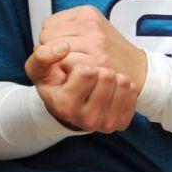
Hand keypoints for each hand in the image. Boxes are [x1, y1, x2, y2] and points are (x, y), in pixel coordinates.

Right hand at [24, 42, 138, 132]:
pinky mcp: (121, 121)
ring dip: (111, 74)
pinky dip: (122, 83)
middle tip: (87, 75)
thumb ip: (43, 56)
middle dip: (97, 67)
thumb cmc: (57, 83)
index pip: (86, 71)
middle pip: (107, 75)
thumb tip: (63, 47)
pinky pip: (132, 89)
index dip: (79, 62)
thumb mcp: (40, 70)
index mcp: (64, 106)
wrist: (73, 102)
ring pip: (122, 81)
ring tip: (99, 80)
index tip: (72, 68)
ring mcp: (106, 123)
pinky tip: (110, 88)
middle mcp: (86, 120)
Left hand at [39, 5, 147, 93]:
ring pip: (53, 50)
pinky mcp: (95, 61)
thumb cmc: (109, 51)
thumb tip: (39, 44)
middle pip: (47, 37)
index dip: (51, 40)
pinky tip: (78, 74)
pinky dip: (66, 72)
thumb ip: (66, 29)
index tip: (65, 49)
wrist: (138, 70)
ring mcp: (94, 41)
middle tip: (65, 61)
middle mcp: (90, 23)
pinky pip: (64, 65)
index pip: (48, 24)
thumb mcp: (92, 29)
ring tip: (72, 67)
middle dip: (50, 51)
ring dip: (57, 63)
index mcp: (87, 12)